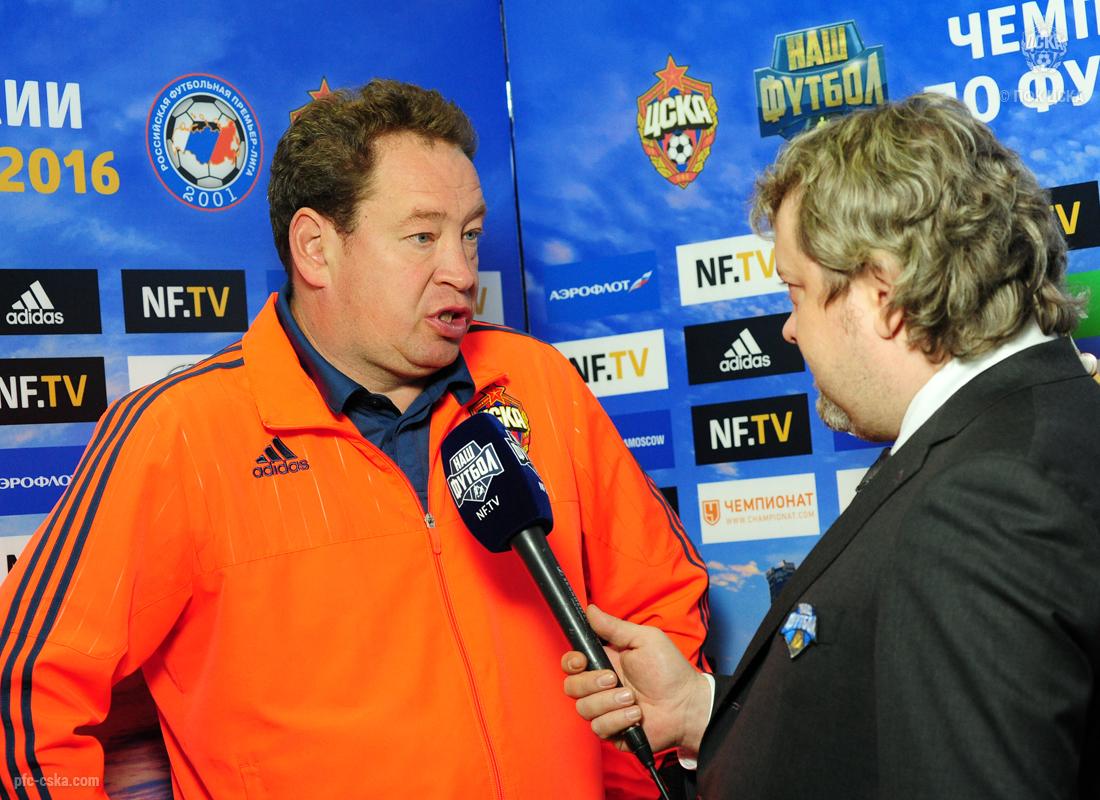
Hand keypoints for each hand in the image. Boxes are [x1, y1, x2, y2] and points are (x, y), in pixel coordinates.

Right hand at [561, 604, 711, 756]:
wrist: (686, 703)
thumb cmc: (669, 669)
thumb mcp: (644, 640)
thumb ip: (614, 627)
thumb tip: (590, 609)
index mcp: (604, 662)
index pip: (571, 664)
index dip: (570, 662)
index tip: (582, 661)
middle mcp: (600, 687)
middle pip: (571, 686)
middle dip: (591, 683)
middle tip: (614, 679)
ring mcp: (605, 709)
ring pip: (584, 708)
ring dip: (609, 702)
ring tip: (633, 698)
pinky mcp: (613, 730)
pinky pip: (599, 727)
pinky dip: (618, 719)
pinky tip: (636, 714)